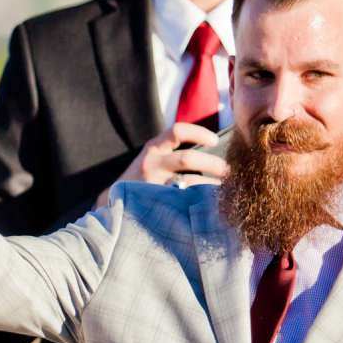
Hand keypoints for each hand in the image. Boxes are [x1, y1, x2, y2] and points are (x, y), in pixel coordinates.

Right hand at [111, 120, 226, 198]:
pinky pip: (183, 205)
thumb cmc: (143, 180)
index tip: (215, 141)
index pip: (177, 131)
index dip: (199, 133)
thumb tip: (215, 155)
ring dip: (211, 189)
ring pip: (188, 184)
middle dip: (213, 165)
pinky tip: (209, 211)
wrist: (113, 205)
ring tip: (224, 194)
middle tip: (229, 173)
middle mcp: (151, 164)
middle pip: (188, 159)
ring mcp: (152, 186)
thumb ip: (174, 154)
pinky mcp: (154, 205)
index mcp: (154, 148)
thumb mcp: (153, 160)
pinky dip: (199, 207)